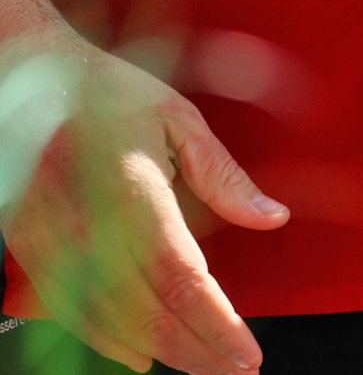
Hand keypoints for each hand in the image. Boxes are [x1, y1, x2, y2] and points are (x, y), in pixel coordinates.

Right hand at [0, 34, 288, 374]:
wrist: (28, 80)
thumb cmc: (106, 92)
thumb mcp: (177, 116)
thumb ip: (223, 175)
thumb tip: (271, 216)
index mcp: (131, 193)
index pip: (181, 281)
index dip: (217, 326)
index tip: (248, 354)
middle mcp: (89, 230)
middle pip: (149, 316)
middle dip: (198, 351)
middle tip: (237, 368)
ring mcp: (55, 249)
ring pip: (111, 325)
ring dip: (162, 351)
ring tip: (204, 363)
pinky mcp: (32, 256)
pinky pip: (73, 315)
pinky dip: (110, 342)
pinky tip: (141, 353)